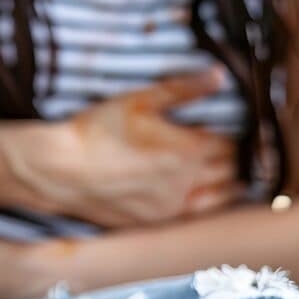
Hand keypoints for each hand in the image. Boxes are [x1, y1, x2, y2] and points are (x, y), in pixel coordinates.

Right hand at [0, 69, 242, 226]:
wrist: (60, 170)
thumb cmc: (97, 131)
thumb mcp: (139, 100)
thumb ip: (183, 88)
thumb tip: (220, 75)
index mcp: (189, 150)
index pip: (232, 145)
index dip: (237, 136)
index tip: (235, 129)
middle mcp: (187, 183)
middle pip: (230, 173)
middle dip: (235, 160)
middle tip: (234, 150)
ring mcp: (171, 207)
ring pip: (218, 200)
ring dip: (226, 186)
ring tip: (225, 174)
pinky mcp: (154, 222)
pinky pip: (192, 217)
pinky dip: (202, 204)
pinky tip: (196, 194)